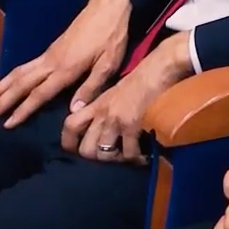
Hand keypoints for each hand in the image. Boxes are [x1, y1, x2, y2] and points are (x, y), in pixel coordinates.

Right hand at [0, 0, 132, 127]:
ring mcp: (48, 54)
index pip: (39, 94)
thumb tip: (73, 110)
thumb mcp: (109, 63)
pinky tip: (4, 85)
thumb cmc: (112, 36)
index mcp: (66, 68)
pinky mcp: (49, 49)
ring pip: (17, 73)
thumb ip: (91, 86)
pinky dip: (9, 77)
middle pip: (20, 84)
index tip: (5, 124)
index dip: (22, 110)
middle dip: (0, 101)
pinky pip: (24, 66)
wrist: (108, 6)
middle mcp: (51, 61)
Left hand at [59, 31, 193, 163]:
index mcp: (96, 104)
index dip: (69, 143)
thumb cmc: (142, 77)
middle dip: (98, 158)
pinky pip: (128, 153)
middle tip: (112, 156)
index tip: (78, 151)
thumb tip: (101, 129)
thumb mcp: (116, 91)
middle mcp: (102, 113)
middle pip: (85, 149)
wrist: (159, 68)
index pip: (70, 126)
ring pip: (103, 154)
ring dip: (116, 160)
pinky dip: (136, 158)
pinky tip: (143, 156)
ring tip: (128, 156)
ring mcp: (115, 120)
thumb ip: (104, 109)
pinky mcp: (131, 125)